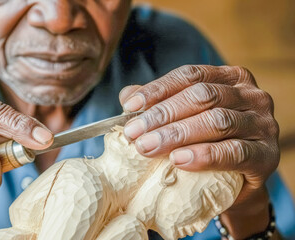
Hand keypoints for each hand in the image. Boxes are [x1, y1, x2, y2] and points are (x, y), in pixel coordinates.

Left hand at [119, 65, 278, 237]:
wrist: (236, 184)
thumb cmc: (206, 144)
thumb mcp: (183, 119)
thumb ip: (159, 104)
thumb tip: (127, 96)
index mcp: (229, 77)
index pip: (190, 75)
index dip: (158, 89)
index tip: (130, 107)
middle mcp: (250, 95)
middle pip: (202, 97)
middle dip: (163, 115)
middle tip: (133, 133)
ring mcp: (262, 124)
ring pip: (217, 122)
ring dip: (177, 134)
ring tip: (148, 147)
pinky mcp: (267, 155)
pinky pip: (235, 152)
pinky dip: (204, 155)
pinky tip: (179, 160)